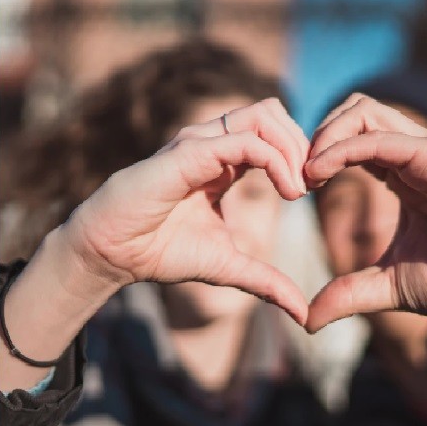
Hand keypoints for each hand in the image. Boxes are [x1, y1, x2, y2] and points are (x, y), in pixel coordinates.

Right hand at [60, 98, 311, 324]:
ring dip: (292, 147)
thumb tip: (303, 313)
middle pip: (272, 112)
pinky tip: (287, 192)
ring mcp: (198, 143)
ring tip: (299, 187)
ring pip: (263, 115)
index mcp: (220, 161)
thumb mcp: (227, 266)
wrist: (114, 253)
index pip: (271, 132)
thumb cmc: (159, 251)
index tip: (312, 192)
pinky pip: (245, 141)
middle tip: (312, 184)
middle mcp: (210, 143)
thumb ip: (266, 281)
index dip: (299, 155)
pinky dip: (276, 160)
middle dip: (302, 144)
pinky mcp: (188, 154)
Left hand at [304, 95, 426, 331]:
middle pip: (352, 111)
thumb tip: (307, 320)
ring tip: (304, 173)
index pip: (348, 138)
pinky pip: (382, 137)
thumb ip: (349, 294)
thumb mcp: (390, 288)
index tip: (291, 189)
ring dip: (323, 135)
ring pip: (363, 111)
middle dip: (313, 134)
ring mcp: (425, 154)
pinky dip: (343, 147)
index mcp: (399, 176)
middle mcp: (410, 157)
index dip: (314, 154)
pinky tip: (319, 173)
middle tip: (292, 175)